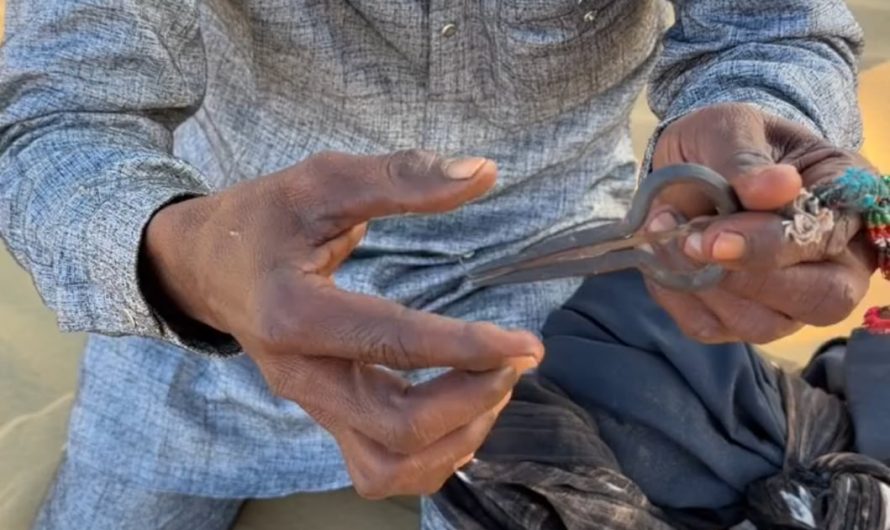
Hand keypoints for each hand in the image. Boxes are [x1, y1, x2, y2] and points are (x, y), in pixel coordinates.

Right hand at [143, 150, 542, 497]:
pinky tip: (461, 412)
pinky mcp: (323, 415)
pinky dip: (432, 456)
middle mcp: (299, 374)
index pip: (392, 343)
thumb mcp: (322, 182)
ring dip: (455, 439)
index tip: (526, 343)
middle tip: (513, 360)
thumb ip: (401, 178)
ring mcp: (310, 404)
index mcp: (293, 314)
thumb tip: (483, 172)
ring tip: (491, 388)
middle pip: (397, 427)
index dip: (467, 347)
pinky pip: (380, 469)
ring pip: (389, 467)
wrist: (204, 266)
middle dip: (470, 400)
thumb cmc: (263, 219)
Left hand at [646, 103, 876, 343]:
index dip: (769, 246)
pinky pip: (712, 328)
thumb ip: (747, 157)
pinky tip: (662, 259)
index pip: (827, 240)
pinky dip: (677, 298)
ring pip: (761, 325)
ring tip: (668, 235)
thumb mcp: (730, 129)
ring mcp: (793, 299)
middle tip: (688, 242)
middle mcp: (836, 261)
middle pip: (820, 300)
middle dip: (745, 278)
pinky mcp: (743, 318)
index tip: (712, 238)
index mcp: (846, 201)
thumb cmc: (726, 141)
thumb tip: (778, 187)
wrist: (693, 161)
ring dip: (703, 286)